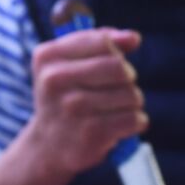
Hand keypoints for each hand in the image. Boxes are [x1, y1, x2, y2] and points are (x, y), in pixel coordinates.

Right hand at [22, 27, 145, 176]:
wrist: (48, 146)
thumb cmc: (65, 97)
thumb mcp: (68, 63)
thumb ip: (100, 42)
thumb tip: (133, 38)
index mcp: (47, 57)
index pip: (103, 41)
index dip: (117, 52)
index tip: (113, 62)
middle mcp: (55, 81)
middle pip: (119, 68)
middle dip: (127, 78)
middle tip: (118, 88)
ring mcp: (73, 108)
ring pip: (131, 94)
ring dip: (132, 102)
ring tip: (116, 109)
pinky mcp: (91, 134)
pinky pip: (134, 118)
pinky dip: (136, 121)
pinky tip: (122, 125)